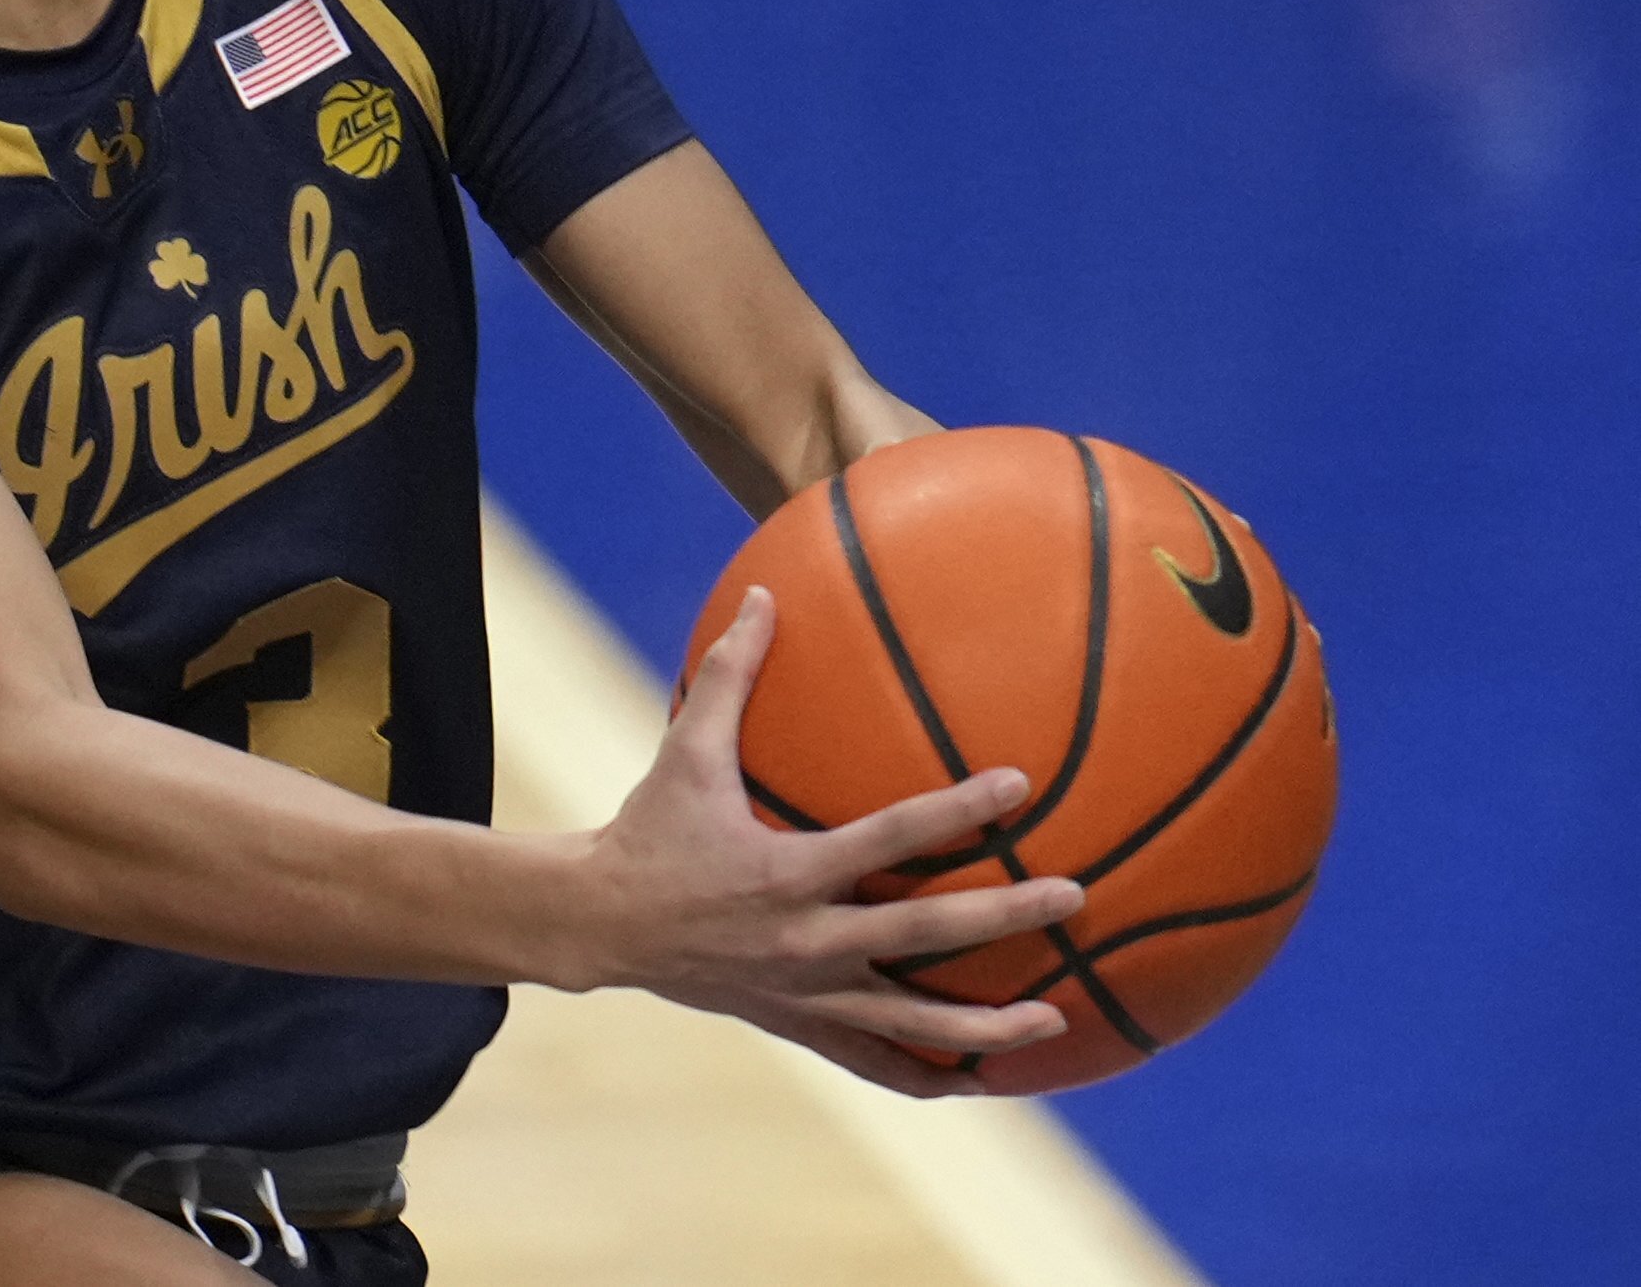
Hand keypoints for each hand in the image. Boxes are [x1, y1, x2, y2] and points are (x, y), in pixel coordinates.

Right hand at [573, 587, 1079, 1095]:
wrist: (600, 924)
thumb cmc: (648, 829)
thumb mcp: (683, 751)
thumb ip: (729, 675)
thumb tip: (761, 595)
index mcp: (788, 871)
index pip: (891, 838)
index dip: (957, 812)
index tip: (1019, 785)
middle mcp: (806, 938)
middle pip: (923, 935)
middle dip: (1004, 917)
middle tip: (1074, 897)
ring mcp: (807, 990)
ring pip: (911, 1021)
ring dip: (985, 1029)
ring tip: (1055, 1019)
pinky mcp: (798, 1023)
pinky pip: (872, 1059)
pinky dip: (925, 1074)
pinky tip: (977, 1079)